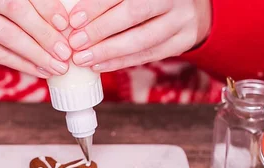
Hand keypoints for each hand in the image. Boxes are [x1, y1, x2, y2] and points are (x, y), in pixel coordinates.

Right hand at [0, 0, 72, 77]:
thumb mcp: (2, 2)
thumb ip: (28, 7)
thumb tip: (65, 25)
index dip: (47, 6)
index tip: (66, 24)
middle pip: (16, 10)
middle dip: (44, 33)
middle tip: (65, 52)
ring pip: (7, 35)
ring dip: (36, 53)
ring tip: (56, 66)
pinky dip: (20, 64)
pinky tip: (38, 70)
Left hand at [67, 0, 211, 71]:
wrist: (189, 5)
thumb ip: (107, 1)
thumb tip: (74, 13)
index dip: (97, 6)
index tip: (74, 20)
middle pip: (134, 13)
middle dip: (100, 30)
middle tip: (75, 43)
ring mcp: (181, 19)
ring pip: (142, 39)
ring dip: (108, 52)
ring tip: (83, 59)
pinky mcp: (183, 41)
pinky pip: (148, 55)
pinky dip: (121, 62)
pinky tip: (100, 65)